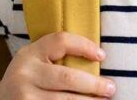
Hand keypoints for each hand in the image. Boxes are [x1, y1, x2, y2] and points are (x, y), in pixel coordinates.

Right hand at [0, 32, 115, 99]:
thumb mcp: (34, 59)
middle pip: (67, 78)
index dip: (84, 45)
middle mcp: (25, 74)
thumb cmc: (27, 77)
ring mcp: (24, 98)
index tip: (102, 55)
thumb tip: (98, 58)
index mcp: (29, 53)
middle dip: (94, 85)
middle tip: (111, 88)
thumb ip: (55, 55)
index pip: (60, 41)